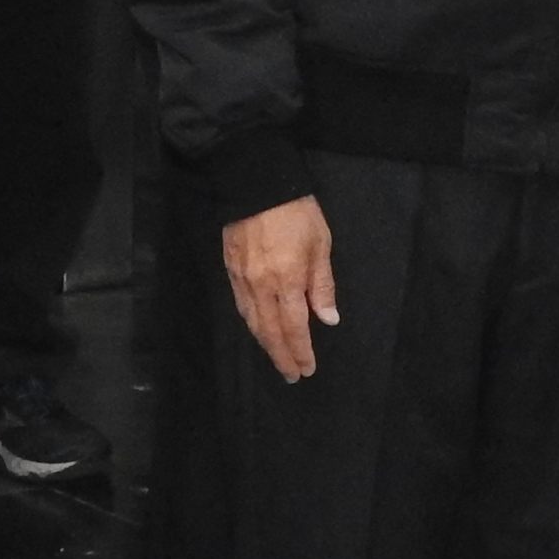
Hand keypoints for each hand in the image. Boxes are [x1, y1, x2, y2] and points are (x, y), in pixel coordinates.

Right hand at [223, 195, 336, 382]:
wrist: (256, 183)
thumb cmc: (297, 211)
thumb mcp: (320, 244)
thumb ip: (322, 284)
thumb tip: (328, 318)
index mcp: (287, 280)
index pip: (294, 328)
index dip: (300, 351)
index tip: (307, 368)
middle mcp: (261, 286)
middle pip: (270, 332)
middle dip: (282, 356)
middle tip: (291, 375)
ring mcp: (242, 279)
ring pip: (252, 322)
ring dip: (266, 344)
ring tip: (277, 358)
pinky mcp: (230, 269)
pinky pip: (241, 306)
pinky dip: (251, 323)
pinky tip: (258, 329)